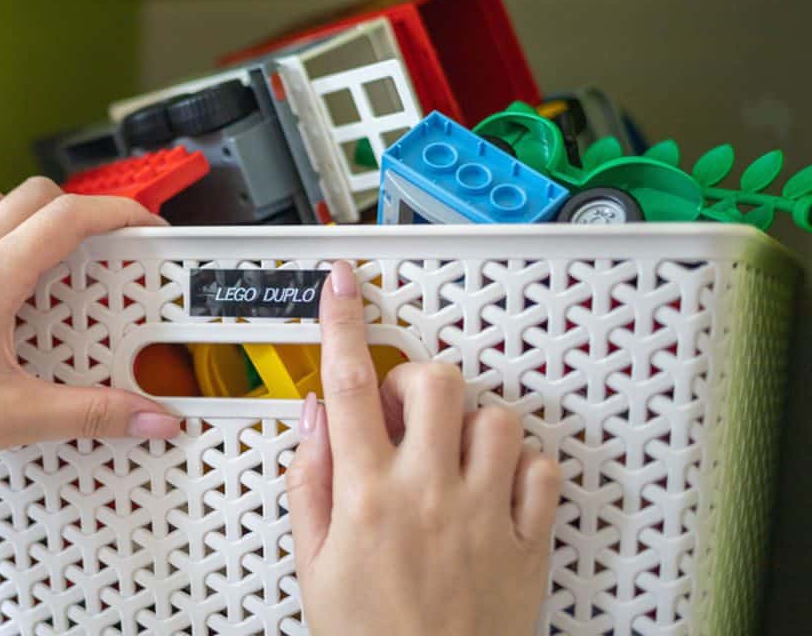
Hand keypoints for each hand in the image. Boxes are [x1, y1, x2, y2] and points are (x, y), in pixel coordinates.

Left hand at [0, 177, 181, 482]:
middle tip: (104, 249)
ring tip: (40, 244)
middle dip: (78, 212)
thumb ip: (94, 414)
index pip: (67, 219)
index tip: (146, 229)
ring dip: (14, 206)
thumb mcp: (18, 418)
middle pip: (29, 196)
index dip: (118, 214)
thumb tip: (154, 417)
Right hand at [286, 261, 561, 635]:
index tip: (341, 284)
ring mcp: (484, 515)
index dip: (341, 322)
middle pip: (435, 383)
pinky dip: (520, 464)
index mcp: (366, 496)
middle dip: (416, 381)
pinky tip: (493, 483)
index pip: (349, 385)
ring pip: (495, 418)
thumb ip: (309, 481)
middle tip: (402, 411)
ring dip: (469, 423)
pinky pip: (540, 469)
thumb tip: (314, 417)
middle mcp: (429, 494)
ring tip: (449, 454)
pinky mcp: (526, 540)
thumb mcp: (312, 566)